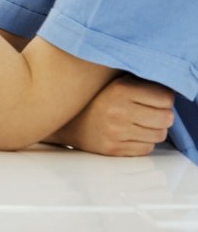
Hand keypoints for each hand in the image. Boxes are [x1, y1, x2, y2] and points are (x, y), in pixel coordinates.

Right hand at [55, 75, 175, 156]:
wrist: (64, 119)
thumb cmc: (94, 99)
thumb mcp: (114, 82)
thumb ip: (139, 83)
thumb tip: (168, 92)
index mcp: (119, 90)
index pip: (165, 98)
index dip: (163, 99)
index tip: (154, 98)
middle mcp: (118, 111)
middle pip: (167, 118)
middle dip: (162, 116)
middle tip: (150, 112)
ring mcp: (115, 132)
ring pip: (159, 135)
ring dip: (154, 130)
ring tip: (139, 123)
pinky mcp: (114, 149)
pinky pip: (147, 148)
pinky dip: (143, 142)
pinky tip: (131, 134)